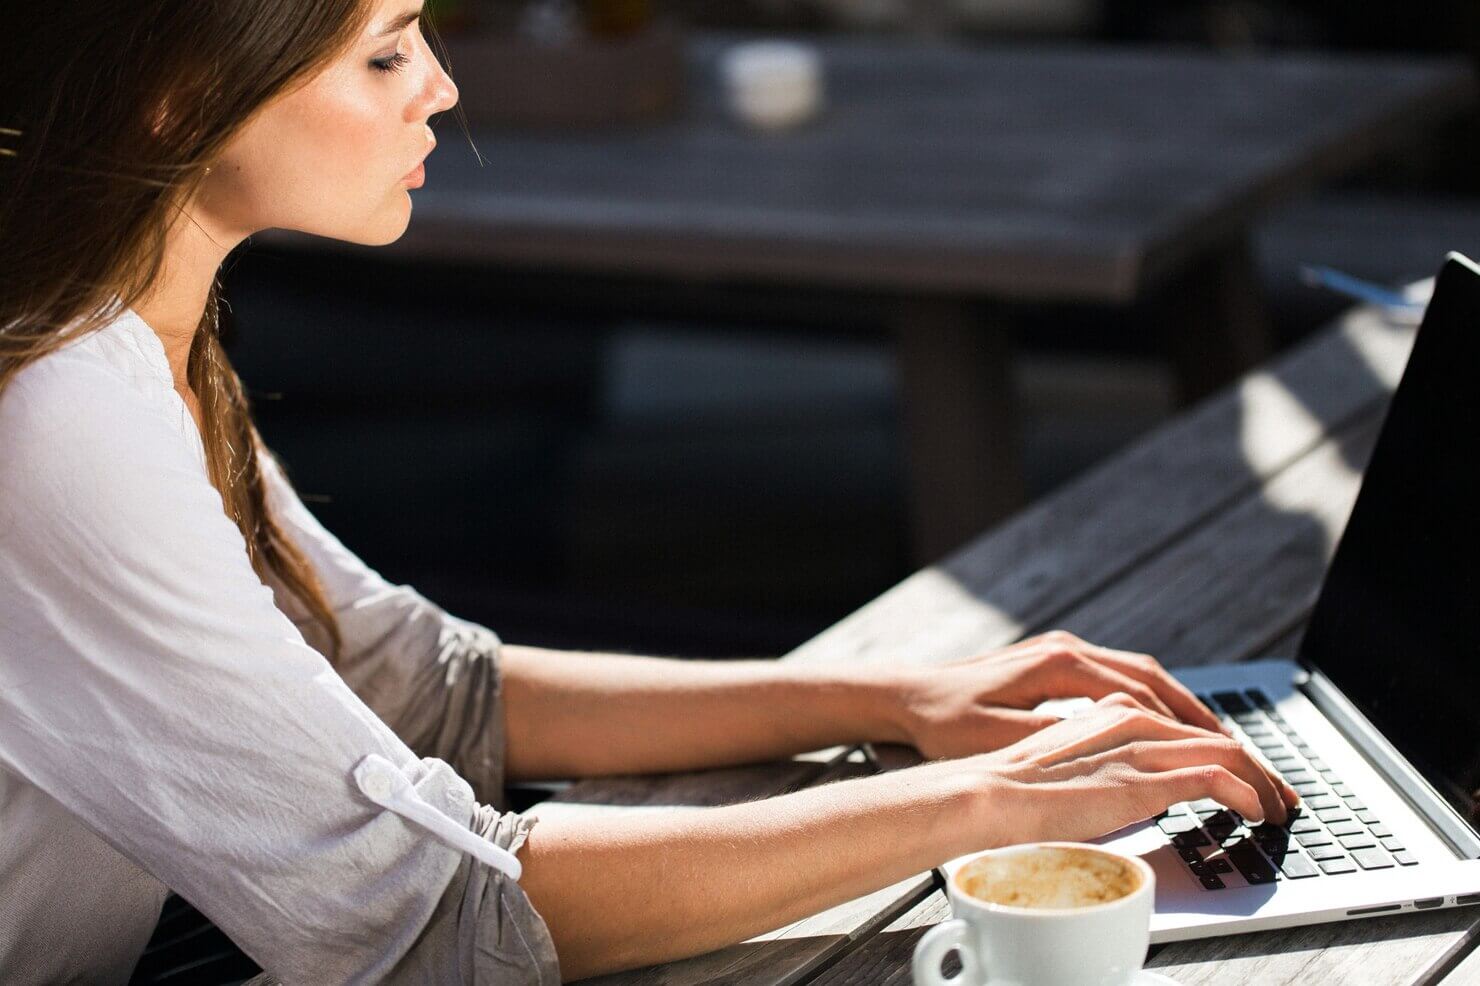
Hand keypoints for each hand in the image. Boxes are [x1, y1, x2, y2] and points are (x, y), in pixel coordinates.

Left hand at [887, 630, 1232, 760]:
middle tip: (1247, 755)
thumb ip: (1049, 737)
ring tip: (1225, 745)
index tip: (1228, 757)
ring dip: (1184, 708)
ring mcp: (1065, 652)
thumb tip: (1106, 743)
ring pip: (1145, 675)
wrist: (906, 695)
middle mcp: (1070, 649)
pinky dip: (1156, 702)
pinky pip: (1123, 679)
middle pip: (1157, 679)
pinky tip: (1173, 729)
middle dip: (1204, 717)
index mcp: (1061, 665)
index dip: (1190, 729)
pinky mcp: (1058, 664)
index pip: (1145, 695)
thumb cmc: (943, 723)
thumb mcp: (992, 738)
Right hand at [954, 693, 1299, 845]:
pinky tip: (1256, 813)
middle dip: (1255, 764)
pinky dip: (1246, 794)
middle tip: (1278, 793)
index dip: (1219, 749)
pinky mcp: (1143, 778)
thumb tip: (1113, 783)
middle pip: (1213, 734)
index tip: (1241, 774)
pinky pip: (1216, 780)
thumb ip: (1090, 759)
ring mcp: (1138, 745)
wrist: (982, 794)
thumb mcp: (1054, 760)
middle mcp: (1128, 717)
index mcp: (1106, 710)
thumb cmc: (1002, 787)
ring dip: (1261, 780)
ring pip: (1226, 751)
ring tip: (1277, 807)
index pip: (1182, 724)